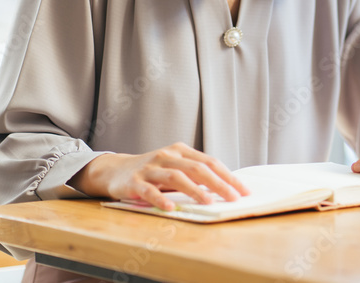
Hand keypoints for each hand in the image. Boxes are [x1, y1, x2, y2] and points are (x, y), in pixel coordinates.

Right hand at [69, 142, 249, 210]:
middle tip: (234, 198)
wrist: (115, 170)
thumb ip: (195, 175)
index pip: (210, 162)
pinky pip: (149, 191)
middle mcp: (167, 156)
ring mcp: (150, 168)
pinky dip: (160, 199)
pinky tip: (170, 208)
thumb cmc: (153, 172)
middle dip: (219, 183)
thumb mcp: (175, 167)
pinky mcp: (134, 181)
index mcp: (181, 151)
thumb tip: (225, 187)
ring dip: (194, 190)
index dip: (228, 176)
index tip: (243, 190)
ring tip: (208, 202)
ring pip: (176, 177)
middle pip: (197, 168)